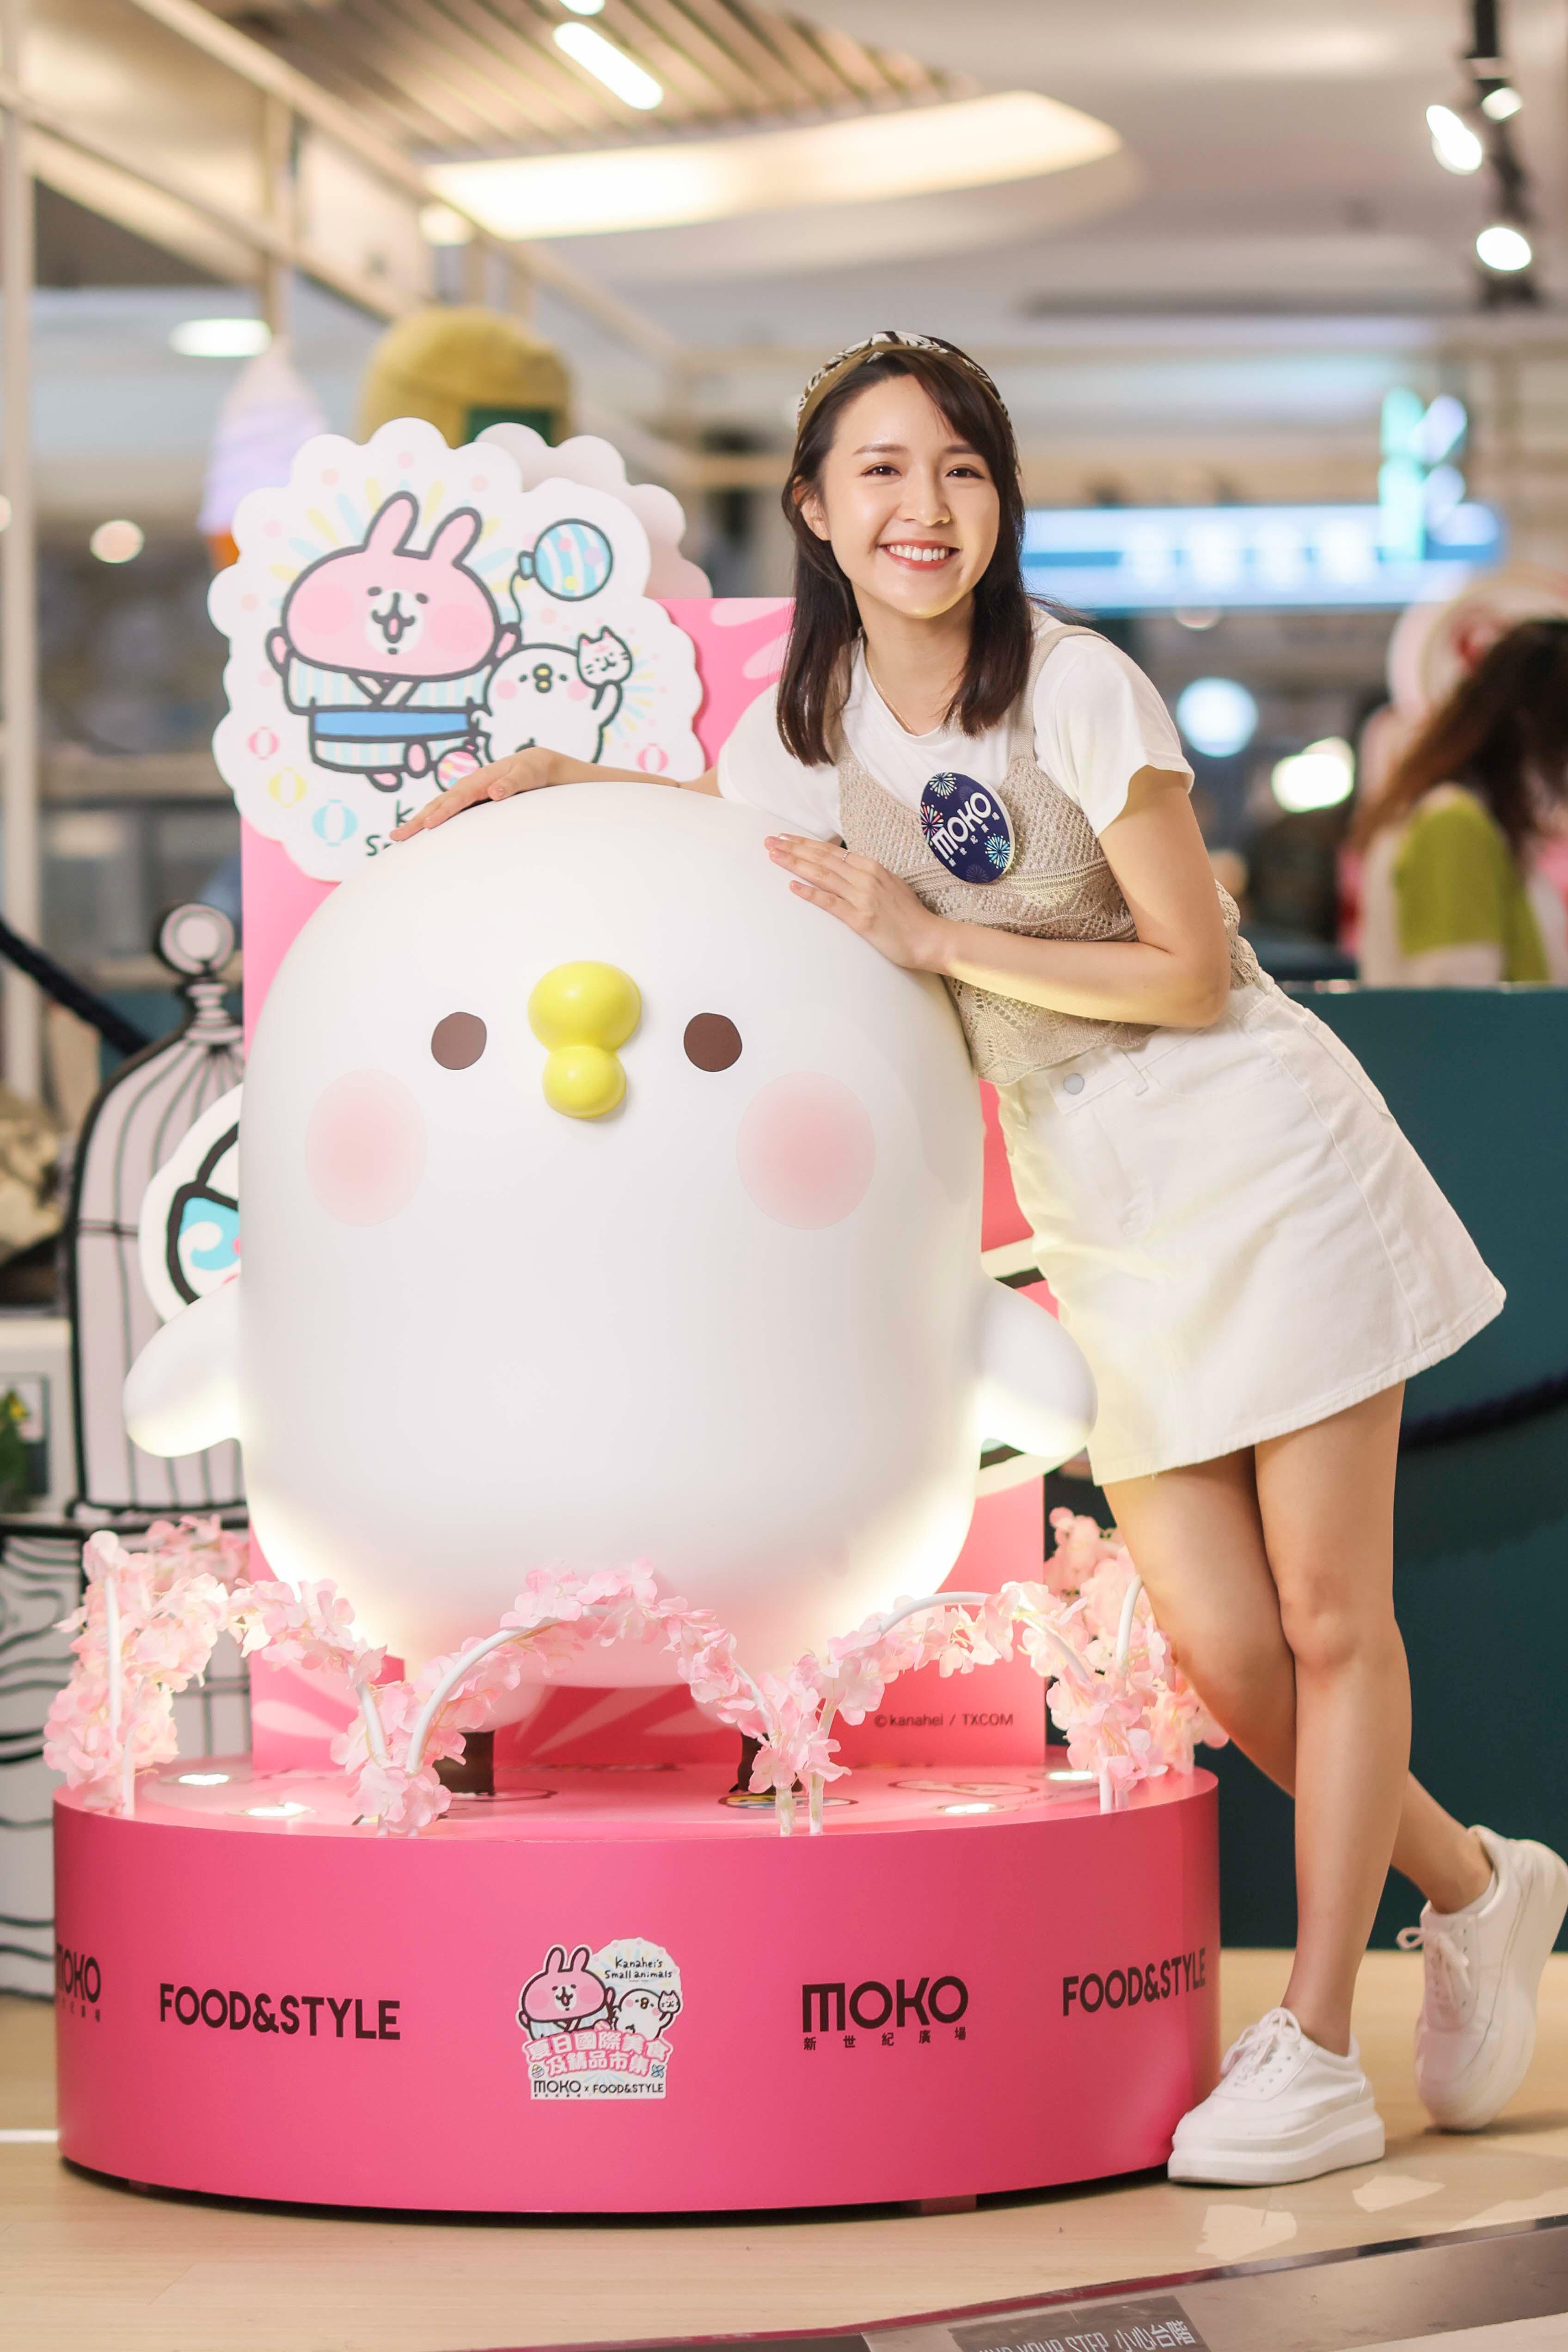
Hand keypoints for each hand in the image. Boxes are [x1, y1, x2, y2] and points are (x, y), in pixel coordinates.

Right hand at [390, 748, 559, 839]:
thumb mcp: (526, 776)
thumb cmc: (530, 771)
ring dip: (417, 822)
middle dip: (417, 821)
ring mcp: (464, 794)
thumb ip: (511, 784)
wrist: (531, 764)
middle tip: (397, 836)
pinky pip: (443, 811)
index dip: (443, 812)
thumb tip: (494, 792)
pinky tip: (418, 833)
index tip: (428, 825)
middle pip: (437, 804)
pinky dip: (429, 820)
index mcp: (479, 781)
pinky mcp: (466, 801)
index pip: (457, 798)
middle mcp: (466, 786)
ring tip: (397, 837)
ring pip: (436, 808)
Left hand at [765, 835, 948, 972]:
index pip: (832, 851)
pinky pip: (831, 903)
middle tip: (770, 840)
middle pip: (823, 858)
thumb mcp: (890, 886)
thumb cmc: (910, 916)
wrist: (929, 938)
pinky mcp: (861, 919)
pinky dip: (810, 893)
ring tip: (774, 856)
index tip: (787, 837)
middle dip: (793, 848)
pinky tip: (792, 886)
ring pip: (823, 875)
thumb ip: (868, 876)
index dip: (807, 843)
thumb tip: (846, 869)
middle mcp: (866, 877)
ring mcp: (863, 897)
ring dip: (795, 864)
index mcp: (872, 867)